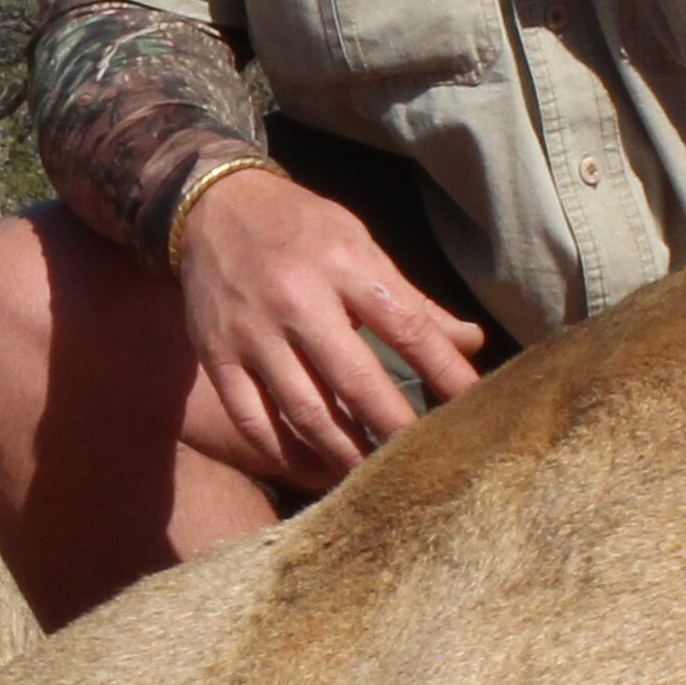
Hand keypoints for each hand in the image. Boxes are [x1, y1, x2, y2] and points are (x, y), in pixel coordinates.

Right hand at [170, 167, 492, 491]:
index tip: (473, 407)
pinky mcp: (218, 357)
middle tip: (424, 461)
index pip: (408, 328)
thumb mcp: (361, 245)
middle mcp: (298, 300)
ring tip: (373, 477)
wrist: (212, 208)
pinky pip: (254, 421)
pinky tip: (316, 470)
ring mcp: (253, 333)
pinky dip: (287, 454)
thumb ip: (412, 300)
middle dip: (396, 427)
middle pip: (356, 381)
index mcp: (345, 265)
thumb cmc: (302, 229)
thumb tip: (472, 343)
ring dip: (345, 453)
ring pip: (305, 410)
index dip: (445, 373)